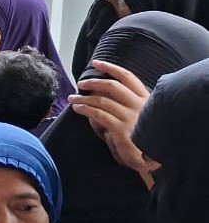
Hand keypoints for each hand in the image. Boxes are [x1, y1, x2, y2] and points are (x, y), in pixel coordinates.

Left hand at [71, 61, 149, 176]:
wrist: (151, 159)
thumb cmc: (141, 138)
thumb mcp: (135, 118)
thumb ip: (122, 106)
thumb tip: (99, 98)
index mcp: (146, 99)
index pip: (128, 77)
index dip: (111, 68)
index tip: (95, 63)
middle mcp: (140, 105)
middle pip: (113, 86)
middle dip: (93, 82)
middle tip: (80, 84)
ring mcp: (132, 117)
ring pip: (103, 101)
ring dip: (84, 98)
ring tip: (72, 99)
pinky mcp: (122, 129)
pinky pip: (99, 115)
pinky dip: (85, 109)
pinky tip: (77, 109)